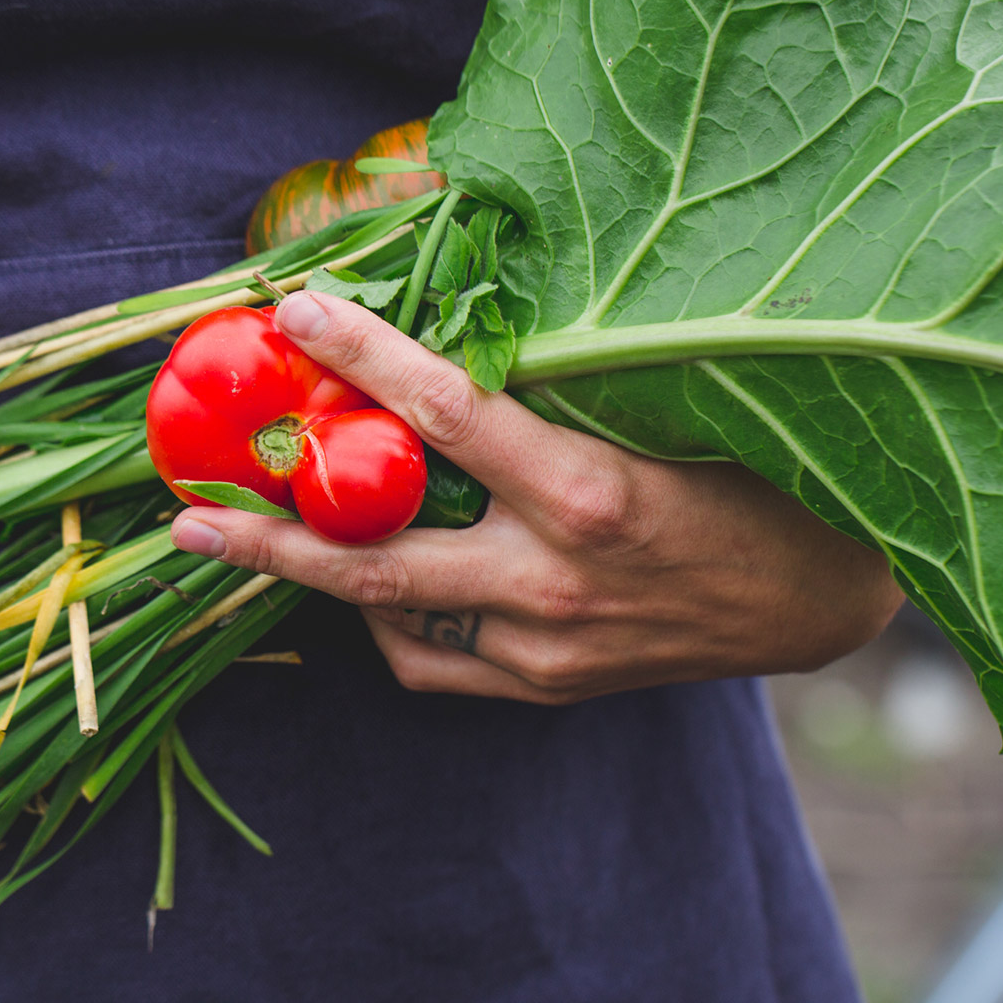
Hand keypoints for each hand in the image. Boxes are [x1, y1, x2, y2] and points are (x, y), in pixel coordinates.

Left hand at [168, 291, 903, 703]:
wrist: (817, 601)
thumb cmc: (755, 477)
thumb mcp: (667, 410)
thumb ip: (559, 384)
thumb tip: (446, 333)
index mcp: (589, 493)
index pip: (445, 412)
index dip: (362, 355)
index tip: (292, 313)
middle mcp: (553, 581)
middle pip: (371, 560)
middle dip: (266, 541)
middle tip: (186, 523)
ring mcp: (543, 648)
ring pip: (389, 619)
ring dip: (325, 577)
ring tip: (275, 537)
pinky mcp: (544, 690)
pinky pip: (430, 661)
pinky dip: (393, 618)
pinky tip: (389, 580)